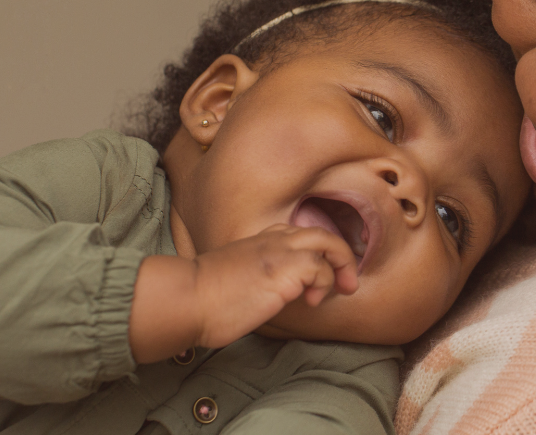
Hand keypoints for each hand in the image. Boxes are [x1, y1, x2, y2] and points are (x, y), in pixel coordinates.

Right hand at [192, 224, 359, 347]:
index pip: (295, 234)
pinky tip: (311, 302)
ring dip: (342, 266)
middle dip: (341, 255)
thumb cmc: (201, 299)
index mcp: (256, 241)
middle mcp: (271, 240)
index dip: (314, 252)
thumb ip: (251, 278)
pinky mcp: (285, 270)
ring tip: (342, 290)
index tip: (320, 274)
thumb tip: (262, 297)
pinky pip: (320, 268)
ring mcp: (279, 252)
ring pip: (328, 242)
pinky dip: (324, 284)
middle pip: (320, 233)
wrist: (188, 298)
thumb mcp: (231, 279)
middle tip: (347, 282)